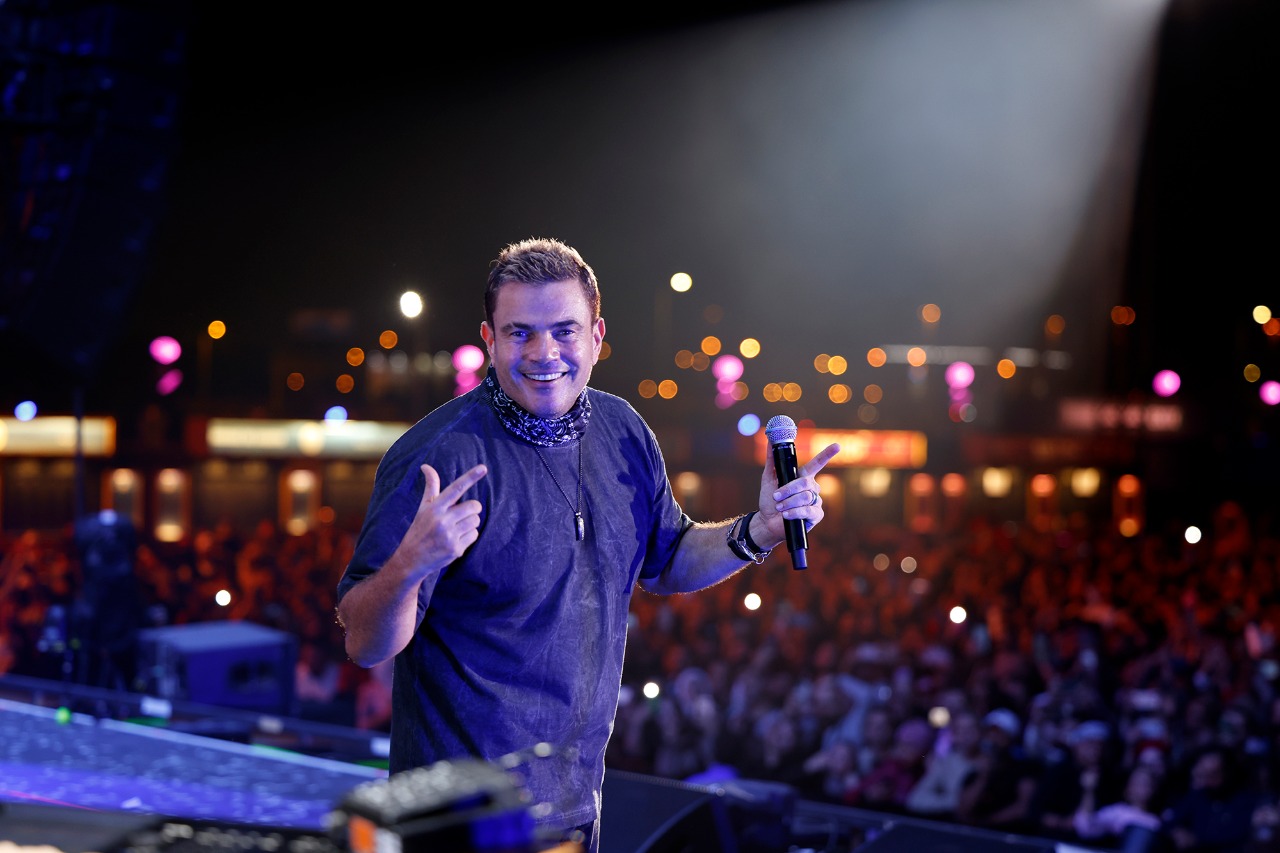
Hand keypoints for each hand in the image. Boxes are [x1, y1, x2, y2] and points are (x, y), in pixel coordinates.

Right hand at [392, 463, 486, 577]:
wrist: (411, 560)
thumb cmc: (419, 530)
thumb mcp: (423, 508)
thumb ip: (430, 487)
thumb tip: (426, 466)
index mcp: (434, 508)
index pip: (456, 488)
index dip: (470, 477)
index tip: (483, 468)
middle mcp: (442, 520)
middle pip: (474, 506)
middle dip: (472, 509)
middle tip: (462, 514)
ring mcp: (449, 536)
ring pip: (476, 521)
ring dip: (470, 523)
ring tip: (456, 528)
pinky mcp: (456, 549)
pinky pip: (474, 535)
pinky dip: (469, 536)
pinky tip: (456, 540)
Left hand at [756, 442, 840, 544]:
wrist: (768, 522)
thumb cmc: (770, 500)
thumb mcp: (768, 478)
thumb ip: (772, 461)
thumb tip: (771, 442)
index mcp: (803, 477)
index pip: (817, 464)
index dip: (827, 454)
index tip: (837, 446)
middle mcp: (812, 488)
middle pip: (806, 483)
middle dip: (789, 489)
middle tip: (776, 496)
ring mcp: (815, 501)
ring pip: (806, 497)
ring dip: (789, 502)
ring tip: (779, 507)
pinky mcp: (816, 515)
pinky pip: (808, 510)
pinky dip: (795, 512)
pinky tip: (786, 515)